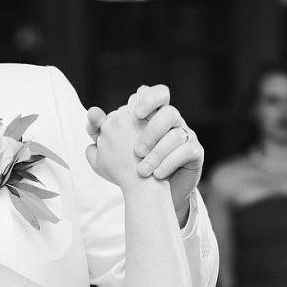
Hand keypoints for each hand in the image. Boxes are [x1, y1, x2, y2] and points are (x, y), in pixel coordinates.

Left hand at [88, 84, 202, 222]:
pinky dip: (170, 163)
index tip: (134, 113)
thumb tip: (92, 112)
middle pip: (169, 111)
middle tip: (136, 150)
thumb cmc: (131, 166)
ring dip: (158, 152)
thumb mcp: (109, 150)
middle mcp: (172, 122)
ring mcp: (186, 136)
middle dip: (152, 129)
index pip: (155, 94)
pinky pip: (187, 151)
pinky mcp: (195, 153)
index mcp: (152, 115)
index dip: (147, 99)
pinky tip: (156, 174)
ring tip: (142, 169)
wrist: (153, 192)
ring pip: (178, 133)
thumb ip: (99, 130)